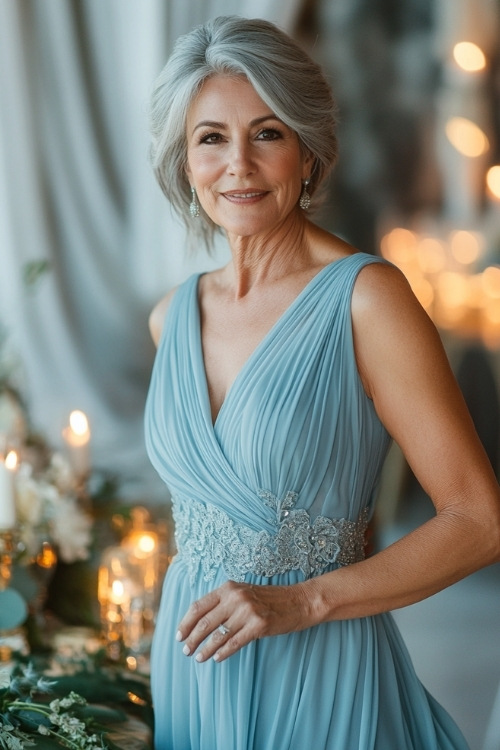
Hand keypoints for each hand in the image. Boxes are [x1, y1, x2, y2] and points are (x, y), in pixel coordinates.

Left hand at [176, 580, 311, 662]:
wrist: (298, 601)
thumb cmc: (269, 599)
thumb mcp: (243, 593)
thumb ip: (223, 602)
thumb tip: (199, 621)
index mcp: (228, 588)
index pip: (198, 606)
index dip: (186, 623)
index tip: (179, 635)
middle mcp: (235, 597)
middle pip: (204, 622)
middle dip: (192, 639)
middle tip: (185, 651)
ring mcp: (247, 611)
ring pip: (217, 635)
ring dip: (205, 649)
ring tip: (198, 658)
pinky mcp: (258, 625)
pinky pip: (234, 643)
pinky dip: (223, 652)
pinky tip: (217, 659)